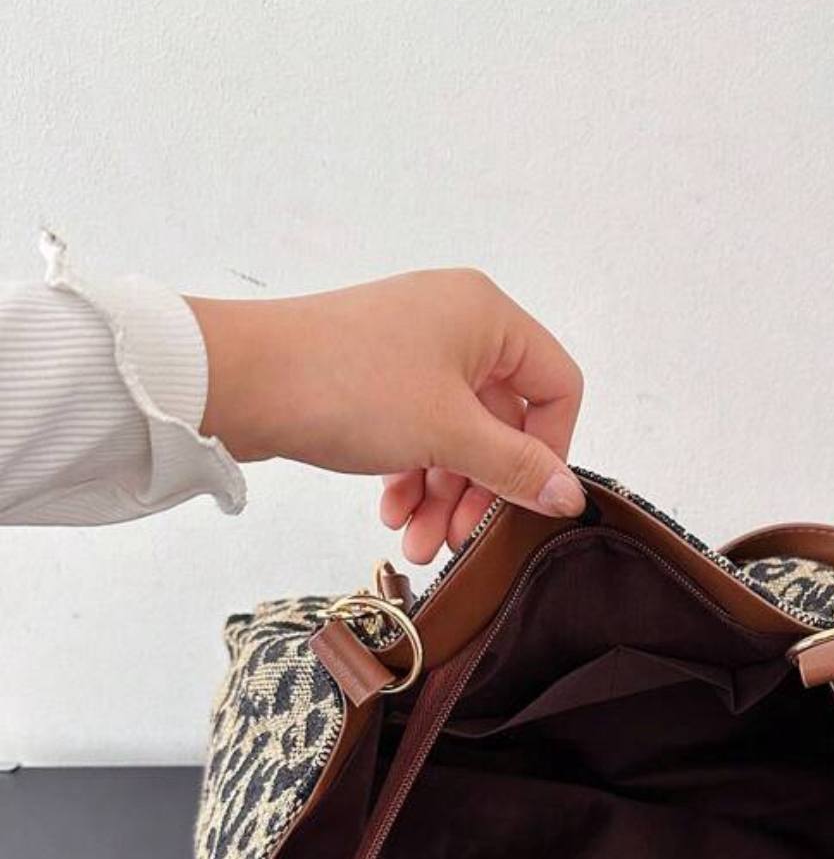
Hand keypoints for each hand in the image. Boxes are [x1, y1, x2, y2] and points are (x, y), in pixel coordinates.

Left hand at [185, 269, 584, 561]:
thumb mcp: (449, 435)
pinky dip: (410, 474)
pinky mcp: (374, 376)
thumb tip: (569, 495)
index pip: (556, 386)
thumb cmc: (348, 386)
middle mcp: (455, 324)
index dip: (551, 449)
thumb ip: (516, 468)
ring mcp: (411, 349)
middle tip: (459, 539)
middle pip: (502, 420)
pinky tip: (390, 512)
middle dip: (480, 488)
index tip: (527, 499)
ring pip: (454, 434)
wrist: (239, 380)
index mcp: (487, 316)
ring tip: (415, 542)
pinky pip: (416, 431)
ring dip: (442, 494)